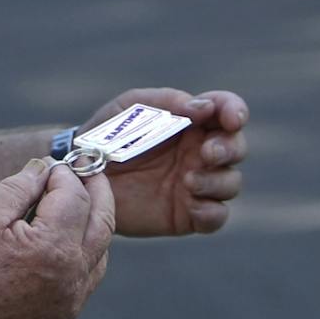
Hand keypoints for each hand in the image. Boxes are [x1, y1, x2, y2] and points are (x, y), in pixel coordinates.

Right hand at [0, 158, 115, 318]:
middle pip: (102, 222)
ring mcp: (71, 300)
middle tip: (91, 171)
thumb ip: (20, 186)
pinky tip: (69, 240)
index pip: (75, 197)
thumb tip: (44, 168)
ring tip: (81, 203)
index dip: (63, 175)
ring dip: (94, 223)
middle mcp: (71, 276)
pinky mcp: (64, 315)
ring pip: (100, 252)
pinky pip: (88, 278)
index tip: (50, 165)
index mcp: (52, 248)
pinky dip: (86, 253)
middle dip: (98, 191)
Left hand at [78, 88, 247, 237]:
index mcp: (192, 122)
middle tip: (206, 153)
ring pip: (231, 183)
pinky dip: (212, 212)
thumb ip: (168, 101)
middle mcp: (200, 152)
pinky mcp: (187, 214)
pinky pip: (216, 217)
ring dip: (217, 181)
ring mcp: (196, 184)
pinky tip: (192, 205)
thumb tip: (203, 107)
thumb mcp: (131, 107)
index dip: (236, 111)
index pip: (227, 110)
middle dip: (229, 149)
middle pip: (237, 148)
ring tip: (188, 181)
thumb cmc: (107, 134)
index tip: (231, 119)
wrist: (82, 174)